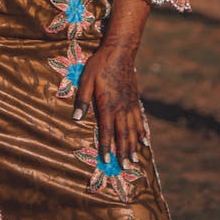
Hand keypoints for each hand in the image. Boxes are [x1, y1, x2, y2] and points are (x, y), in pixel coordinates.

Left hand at [72, 41, 145, 168]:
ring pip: (133, 129)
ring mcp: (130, 104)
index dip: (106, 147)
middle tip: (124, 168)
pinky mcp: (135, 99)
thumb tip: (75, 118)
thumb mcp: (86, 80)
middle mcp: (121, 108)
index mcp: (108, 105)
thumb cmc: (99, 65)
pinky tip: (144, 140)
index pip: (107, 131)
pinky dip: (142, 132)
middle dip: (122, 152)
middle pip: (123, 134)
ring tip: (134, 160)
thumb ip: (82, 100)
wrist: (120, 51)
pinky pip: (140, 119)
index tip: (106, 161)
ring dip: (133, 146)